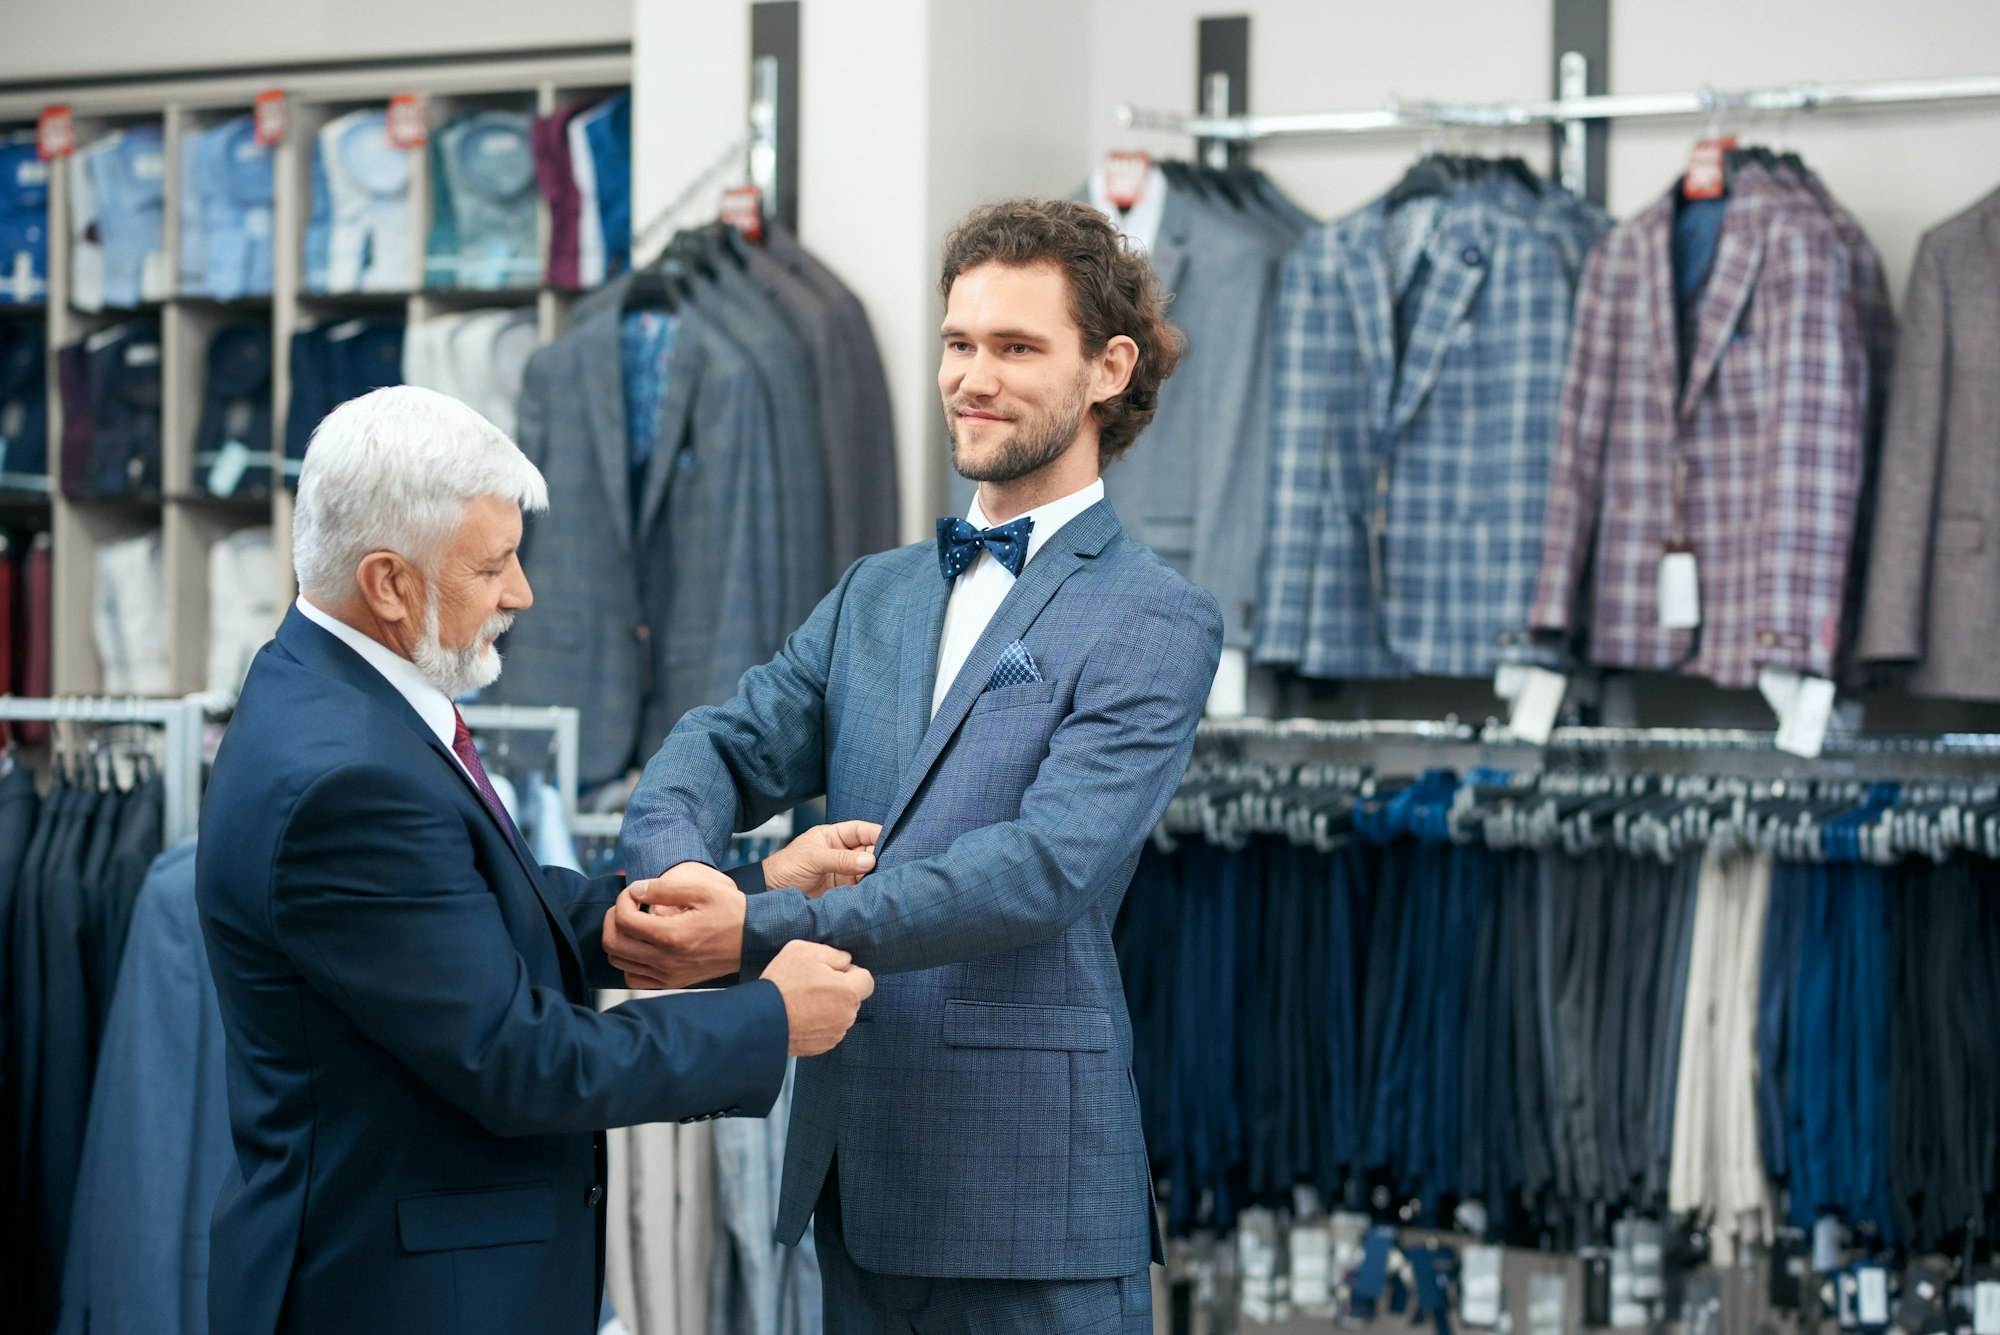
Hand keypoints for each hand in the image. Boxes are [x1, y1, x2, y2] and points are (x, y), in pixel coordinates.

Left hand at [601, 862, 747, 988]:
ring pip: (619, 962)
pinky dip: (629, 961)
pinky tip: (642, 944)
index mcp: (671, 936)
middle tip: (628, 905)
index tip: (635, 892)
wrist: (754, 939)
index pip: (623, 920)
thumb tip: (635, 890)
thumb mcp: (702, 889)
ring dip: (618, 938)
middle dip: (613, 918)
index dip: (622, 900)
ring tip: (634, 922)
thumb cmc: (731, 911)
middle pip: (612, 942)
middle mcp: (665, 961)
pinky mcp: (672, 983)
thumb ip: (663, 888)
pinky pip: (634, 978)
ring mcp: (668, 975)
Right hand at [760, 939, 874, 1056]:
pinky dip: (817, 1023)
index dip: (851, 972)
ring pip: (839, 1014)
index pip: (867, 980)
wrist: (759, 1020)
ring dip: (828, 1007)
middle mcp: (847, 1017)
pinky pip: (827, 1029)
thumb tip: (845, 961)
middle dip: (838, 989)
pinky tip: (798, 1016)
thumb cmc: (783, 983)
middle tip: (811, 984)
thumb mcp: (805, 951)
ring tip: (802, 1001)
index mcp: (849, 993)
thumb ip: (834, 954)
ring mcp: (834, 1034)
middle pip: (852, 998)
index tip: (831, 971)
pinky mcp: (820, 1047)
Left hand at [763, 820, 880, 896]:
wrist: (771, 896)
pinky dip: (871, 888)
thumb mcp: (812, 858)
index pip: (860, 830)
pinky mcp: (844, 891)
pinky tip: (878, 888)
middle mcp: (842, 853)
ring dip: (878, 872)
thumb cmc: (785, 869)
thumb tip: (869, 861)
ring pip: (869, 869)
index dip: (876, 833)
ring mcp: (844, 872)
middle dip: (881, 854)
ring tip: (887, 876)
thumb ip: (840, 859)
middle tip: (894, 861)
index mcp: (833, 836)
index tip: (891, 839)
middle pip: (869, 850)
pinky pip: (862, 887)